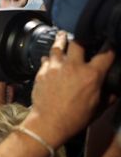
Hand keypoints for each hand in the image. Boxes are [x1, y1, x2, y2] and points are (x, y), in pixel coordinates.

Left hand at [29, 31, 113, 146]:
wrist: (48, 122)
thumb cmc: (74, 118)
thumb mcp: (98, 108)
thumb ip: (108, 96)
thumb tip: (114, 91)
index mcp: (91, 75)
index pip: (106, 53)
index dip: (110, 46)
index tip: (110, 42)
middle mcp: (73, 66)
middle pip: (78, 41)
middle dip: (81, 36)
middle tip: (82, 34)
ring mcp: (55, 67)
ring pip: (58, 46)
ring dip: (61, 40)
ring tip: (62, 35)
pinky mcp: (42, 71)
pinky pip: (45, 58)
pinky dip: (49, 57)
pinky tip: (50, 57)